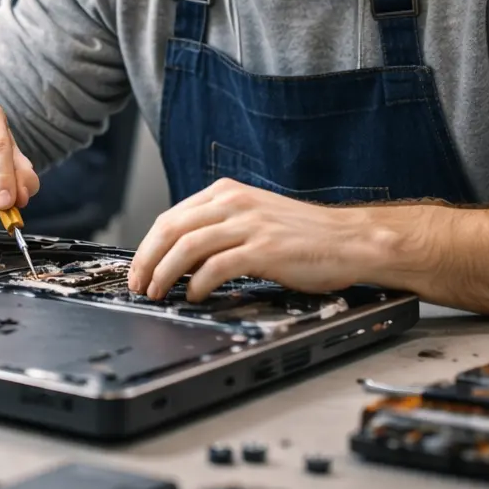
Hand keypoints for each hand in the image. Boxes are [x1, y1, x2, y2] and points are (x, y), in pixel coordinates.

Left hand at [127, 179, 389, 301]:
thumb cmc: (305, 235)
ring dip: (165, 273)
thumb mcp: (254, 218)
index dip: (147, 246)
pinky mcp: (264, 248)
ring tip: (158, 294)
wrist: (350, 240)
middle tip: (139, 285)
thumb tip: (180, 256)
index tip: (138, 269)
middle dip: (147, 260)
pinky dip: (198, 283)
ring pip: (188, 246)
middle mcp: (234, 202)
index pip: (171, 217)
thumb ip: (219, 228)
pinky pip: (217, 266)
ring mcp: (249, 224)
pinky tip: (195, 296)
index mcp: (227, 192)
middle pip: (171, 229)